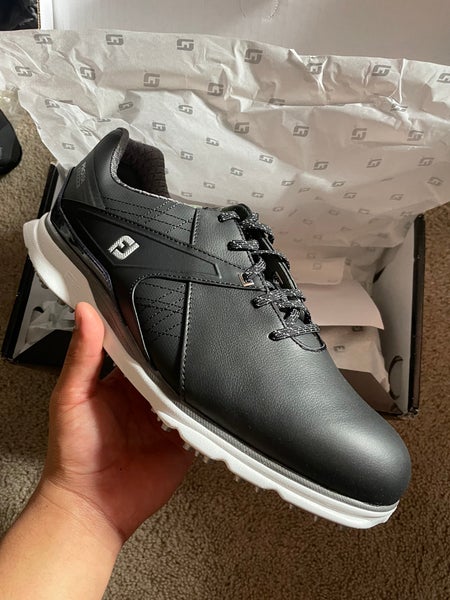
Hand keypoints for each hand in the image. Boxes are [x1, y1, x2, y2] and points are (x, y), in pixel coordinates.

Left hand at [39, 302, 193, 544]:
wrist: (92, 506)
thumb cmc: (73, 454)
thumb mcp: (71, 396)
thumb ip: (82, 355)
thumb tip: (84, 313)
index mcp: (120, 381)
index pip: (140, 347)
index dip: (150, 331)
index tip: (161, 311)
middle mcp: (145, 396)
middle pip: (169, 365)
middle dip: (179, 354)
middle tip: (191, 339)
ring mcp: (165, 418)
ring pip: (188, 388)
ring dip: (194, 380)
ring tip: (203, 365)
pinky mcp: (183, 440)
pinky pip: (201, 419)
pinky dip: (207, 410)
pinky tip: (208, 399)